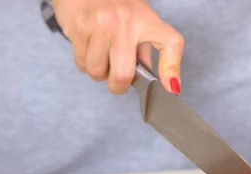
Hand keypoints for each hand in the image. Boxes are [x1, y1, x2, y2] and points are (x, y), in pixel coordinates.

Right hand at [53, 0, 183, 93]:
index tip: (170, 88)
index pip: (170, 43)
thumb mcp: (138, 17)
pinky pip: (81, 63)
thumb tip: (150, 75)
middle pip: (123, 75)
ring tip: (100, 58)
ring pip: (97, 72)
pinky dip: (84, 63)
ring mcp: (100, 25)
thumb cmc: (115, 2)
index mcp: (145, 19)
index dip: (171, 68)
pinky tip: (88, 48)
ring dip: (98, 73)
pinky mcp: (78, 28)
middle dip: (117, 86)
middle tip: (116, 79)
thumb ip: (145, 46)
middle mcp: (124, 22)